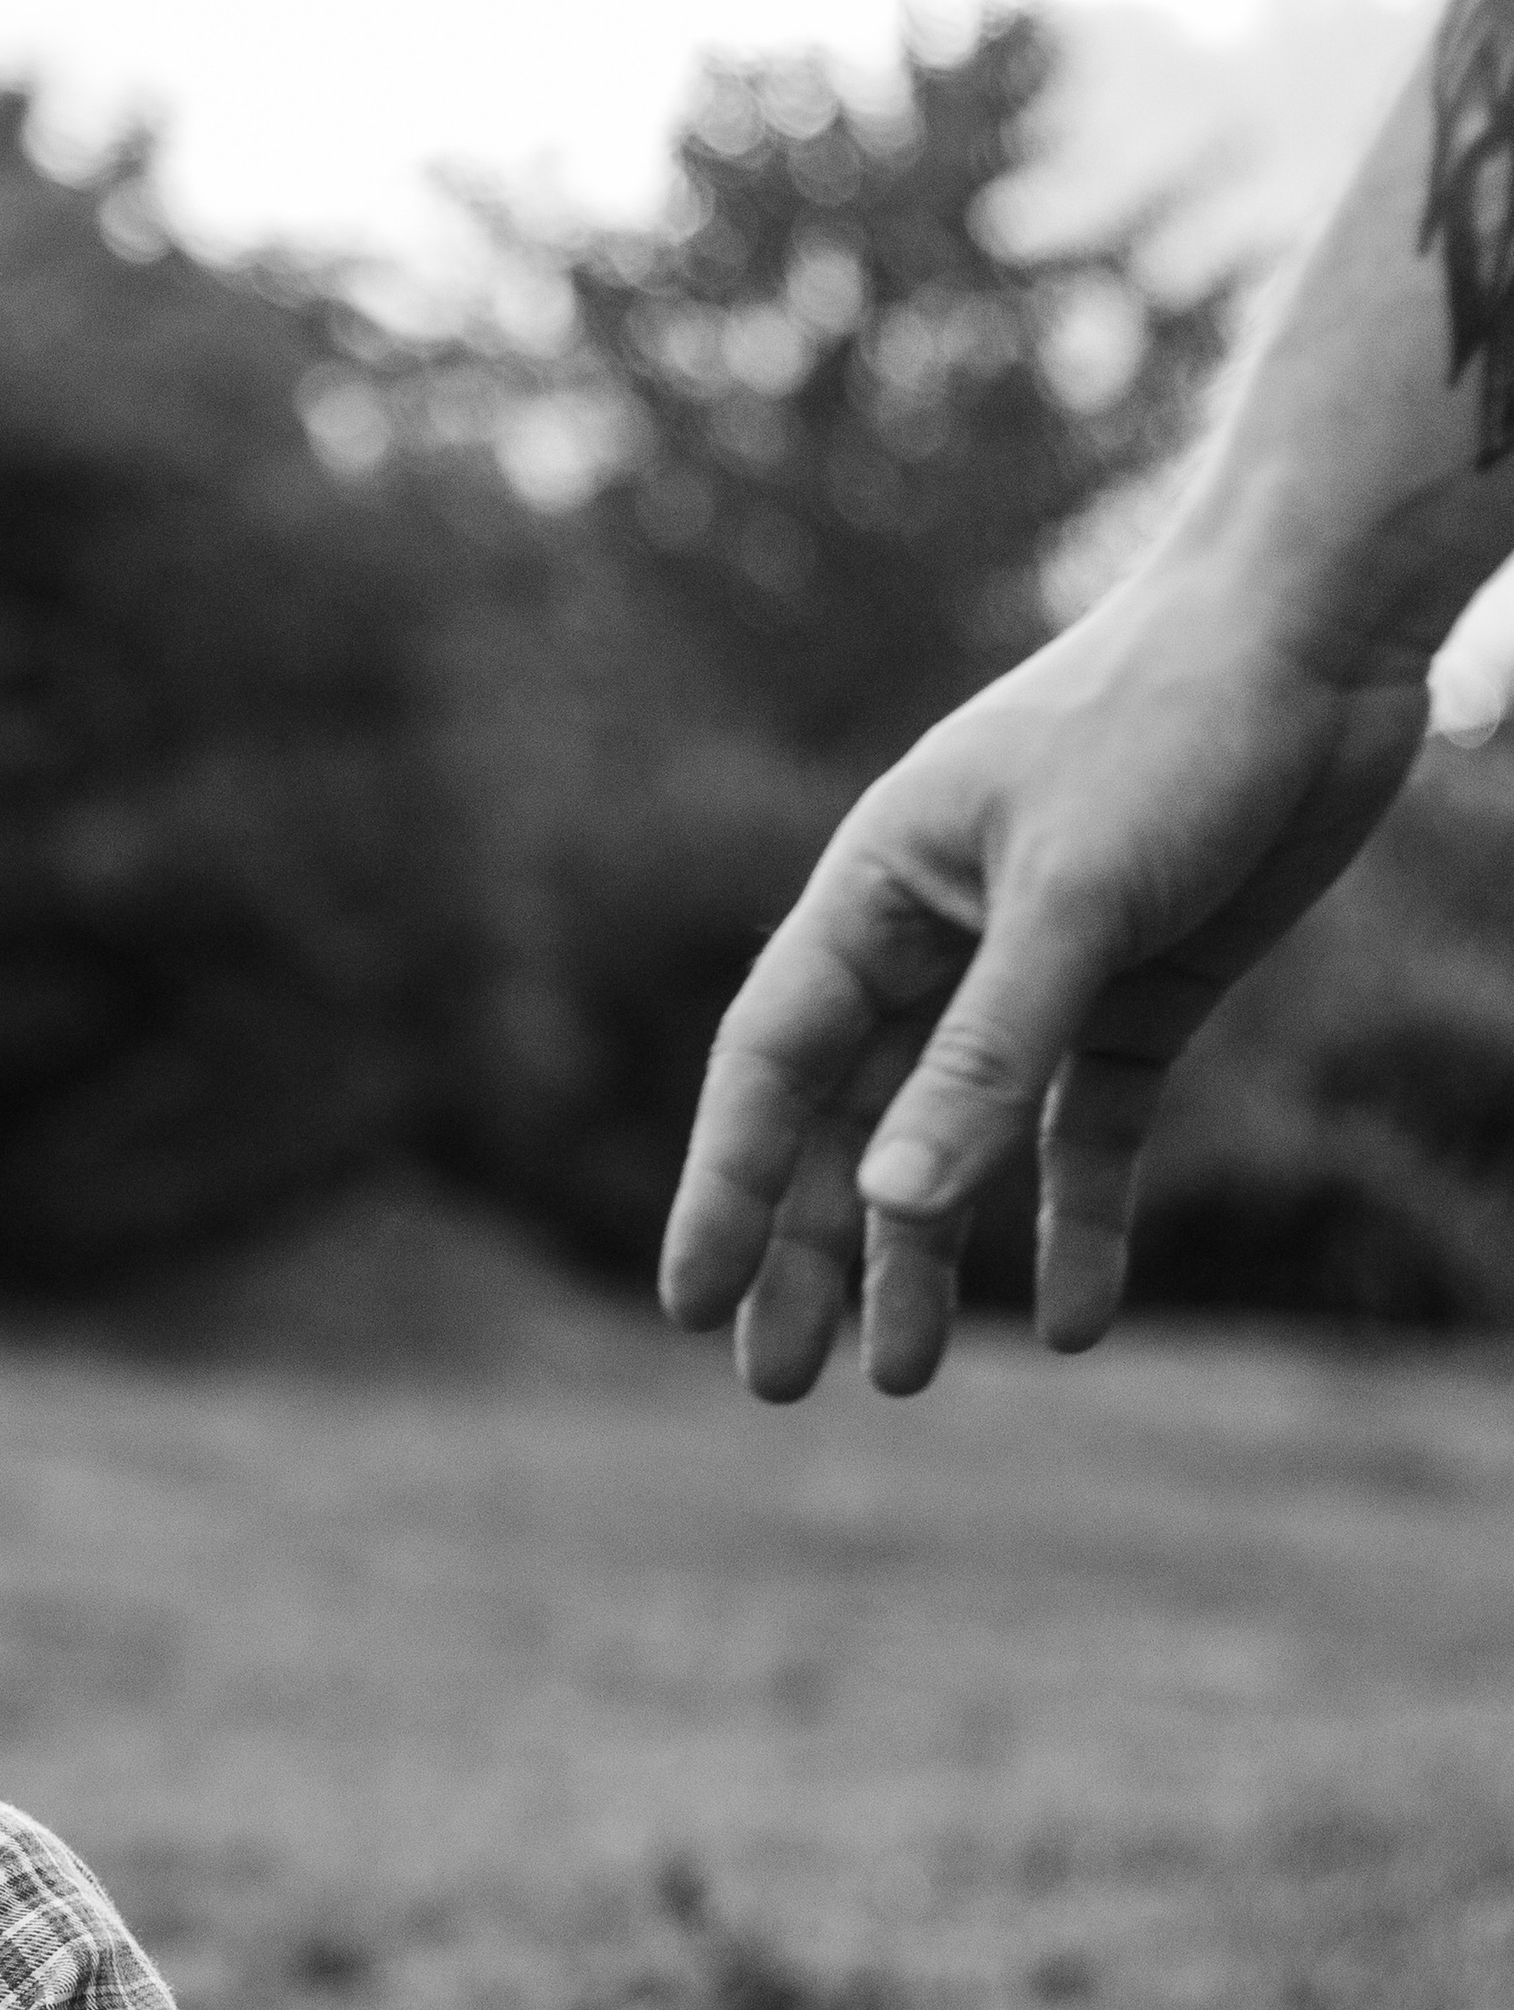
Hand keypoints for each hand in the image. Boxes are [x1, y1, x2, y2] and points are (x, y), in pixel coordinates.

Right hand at [658, 534, 1430, 1398]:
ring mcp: (1037, 974)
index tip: (688, 1305)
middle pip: (848, 1126)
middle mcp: (937, 940)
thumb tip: (889, 1207)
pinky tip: (1080, 1318)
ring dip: (928, 1259)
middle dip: (810, 1256)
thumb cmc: (1171, 725)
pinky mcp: (1138, 994)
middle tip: (776, 1381)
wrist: (1321, 628)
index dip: (724, 1190)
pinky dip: (1080, 1219)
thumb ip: (983, 1060)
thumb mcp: (1072, 904)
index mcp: (876, 892)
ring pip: (956, 1146)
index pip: (771, 1066)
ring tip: (905, 1374)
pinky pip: (1087, 1132)